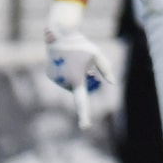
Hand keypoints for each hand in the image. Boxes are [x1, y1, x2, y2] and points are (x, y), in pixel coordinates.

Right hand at [43, 1, 117, 126]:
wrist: (59, 35)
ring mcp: (55, 79)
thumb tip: (112, 83)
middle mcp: (64, 82)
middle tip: (87, 69)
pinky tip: (66, 61)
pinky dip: (66, 73)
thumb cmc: (80, 45)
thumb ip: (105, 69)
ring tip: (74, 61)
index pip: (81, 102)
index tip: (85, 126)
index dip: (84, 114)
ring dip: (75, 76)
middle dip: (85, 81)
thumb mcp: (96, 55)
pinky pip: (62, 78)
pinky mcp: (50, 75)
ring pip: (70, 83)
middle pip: (78, 88)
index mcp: (76, 80)